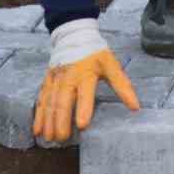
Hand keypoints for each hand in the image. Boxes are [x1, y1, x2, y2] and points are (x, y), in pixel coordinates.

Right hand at [32, 19, 138, 142]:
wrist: (74, 35)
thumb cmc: (95, 53)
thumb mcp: (112, 65)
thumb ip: (123, 86)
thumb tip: (136, 107)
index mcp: (86, 72)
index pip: (85, 92)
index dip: (84, 108)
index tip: (82, 126)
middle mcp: (68, 77)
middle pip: (63, 100)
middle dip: (61, 120)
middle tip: (63, 138)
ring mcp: (55, 79)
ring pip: (50, 102)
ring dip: (48, 121)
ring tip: (50, 138)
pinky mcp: (47, 80)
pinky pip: (41, 100)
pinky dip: (38, 115)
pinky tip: (37, 130)